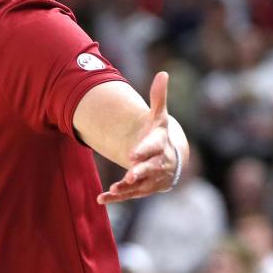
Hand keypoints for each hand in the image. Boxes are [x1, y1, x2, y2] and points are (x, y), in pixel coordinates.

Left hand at [97, 72, 179, 203]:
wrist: (171, 158)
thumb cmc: (161, 135)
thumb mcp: (159, 117)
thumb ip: (158, 98)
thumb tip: (163, 74)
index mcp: (161, 145)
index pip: (153, 147)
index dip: (144, 150)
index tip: (132, 154)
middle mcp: (158, 164)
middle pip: (150, 169)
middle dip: (140, 172)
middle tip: (129, 175)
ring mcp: (151, 179)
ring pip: (139, 185)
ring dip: (127, 188)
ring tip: (114, 189)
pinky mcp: (142, 189)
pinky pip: (129, 195)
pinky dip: (116, 198)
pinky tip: (100, 199)